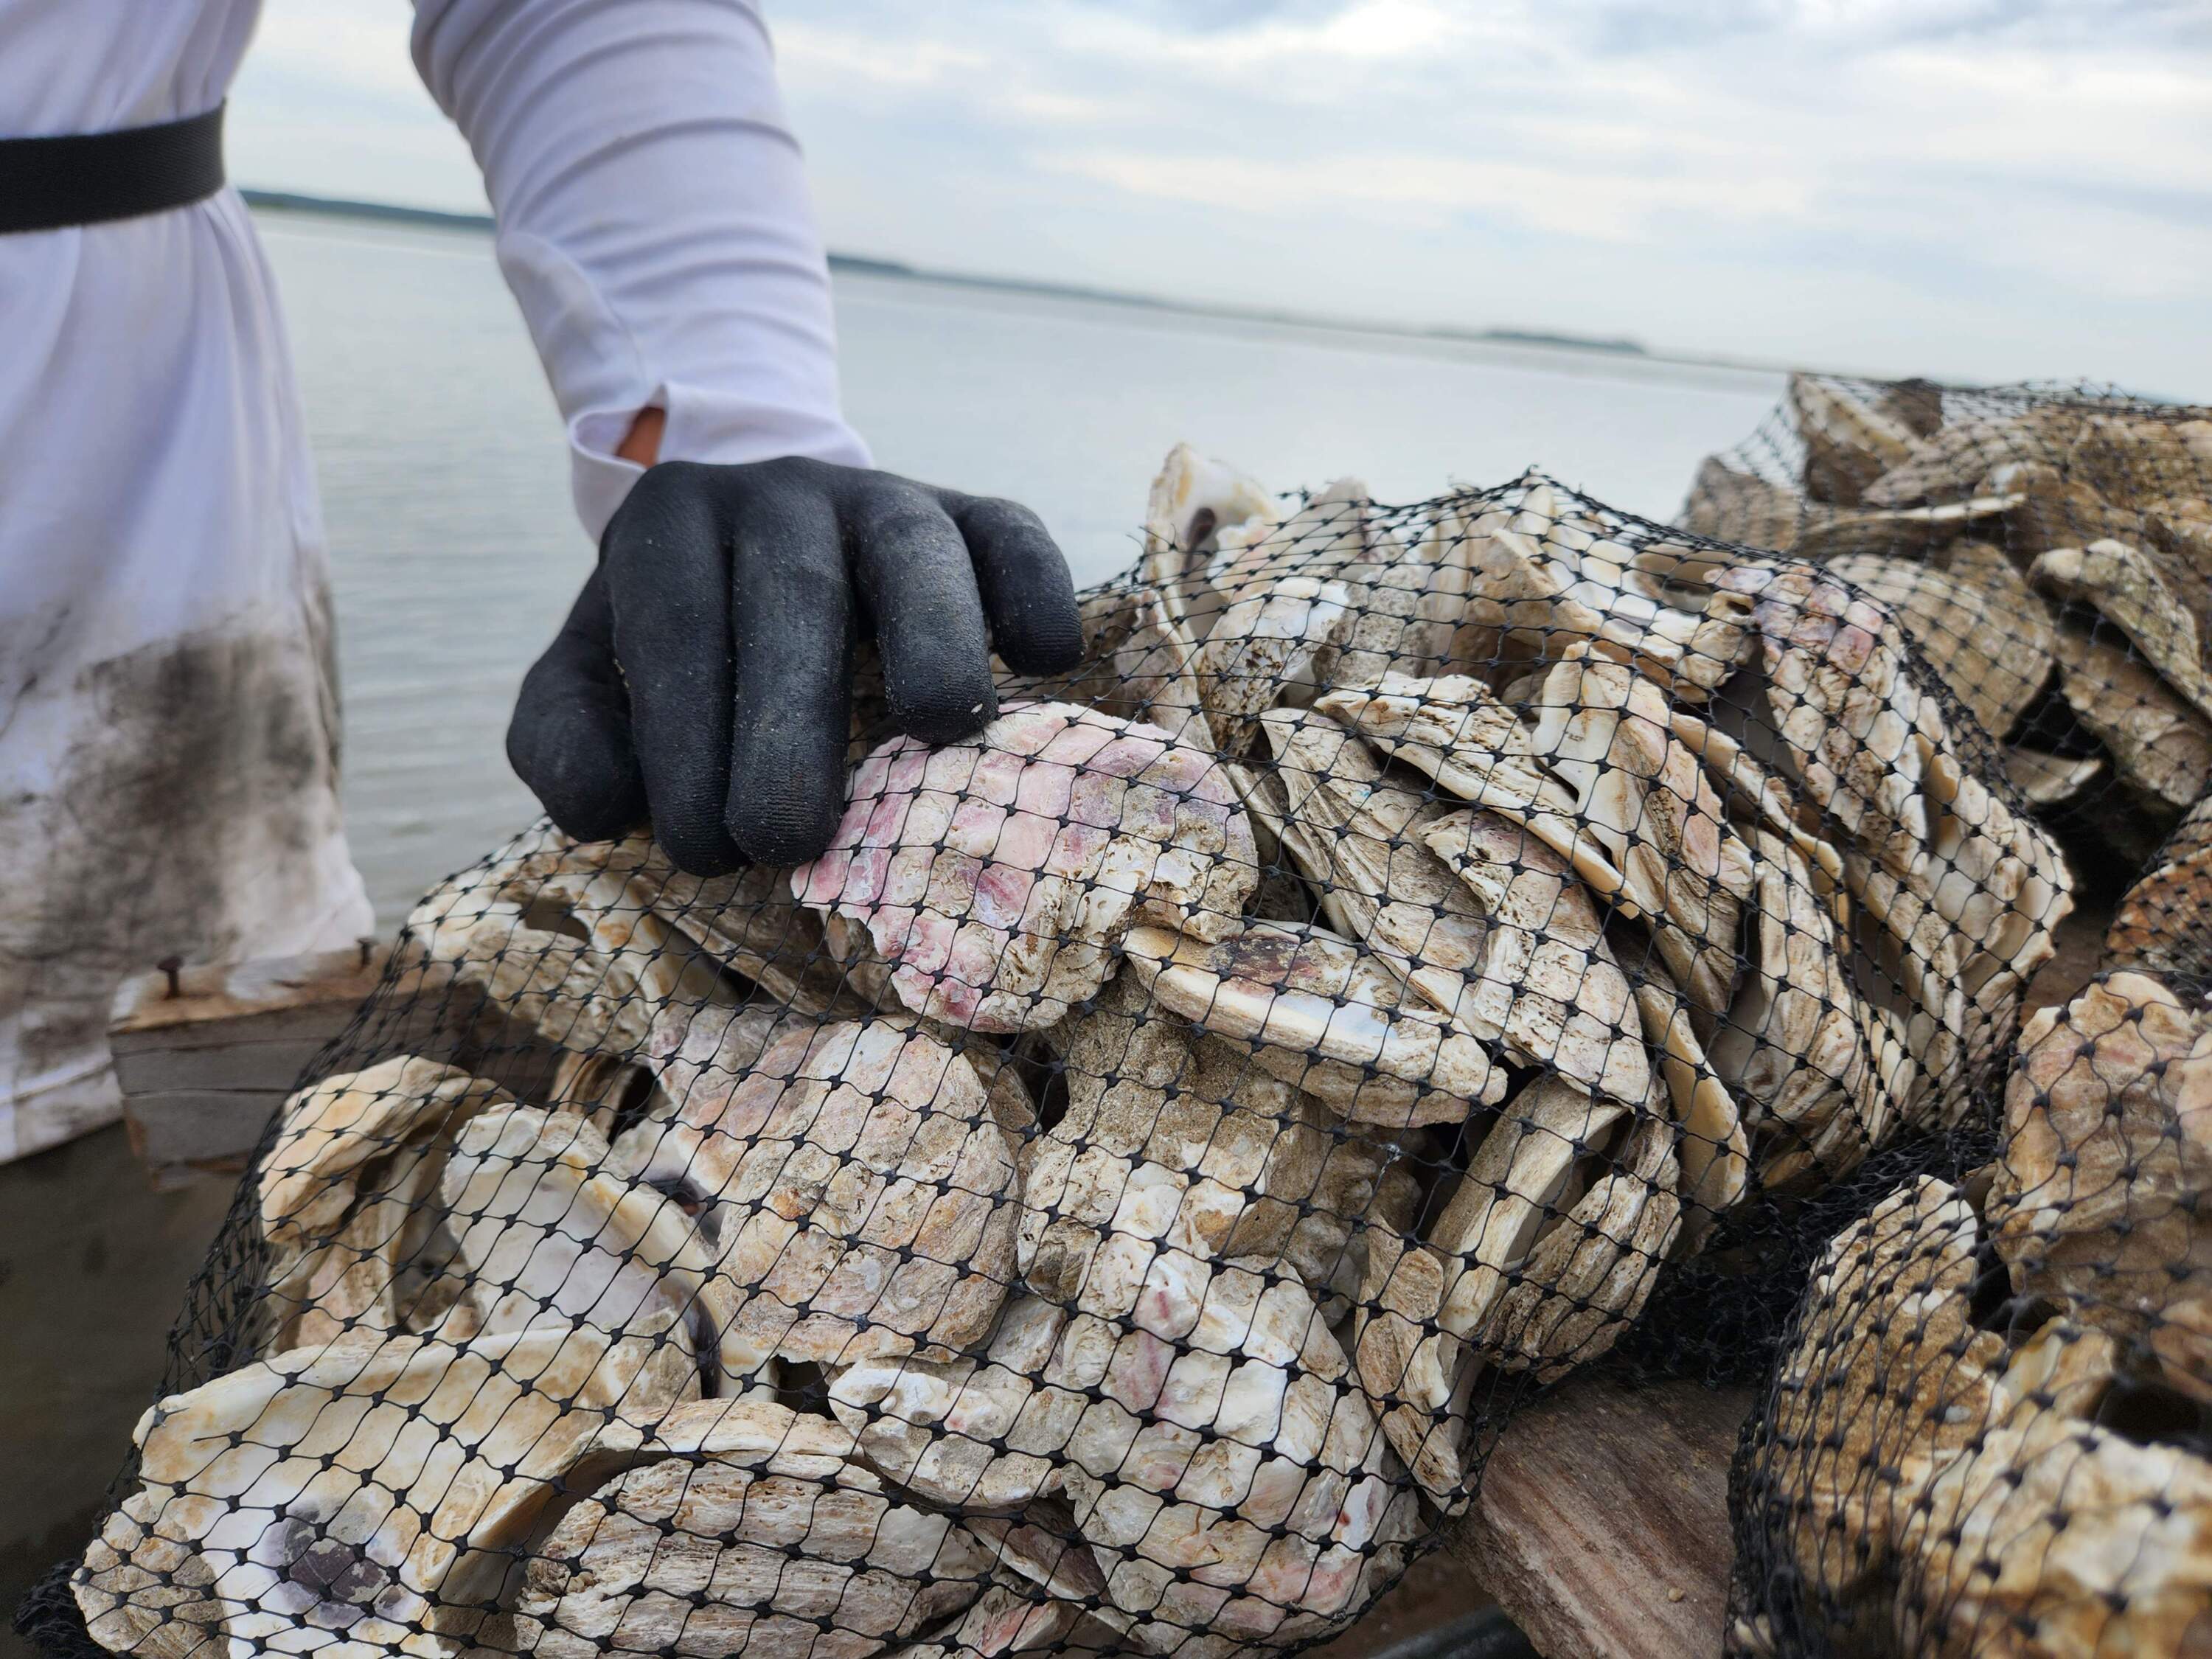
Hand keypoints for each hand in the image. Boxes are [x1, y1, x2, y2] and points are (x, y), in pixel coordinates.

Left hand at [507, 444, 1083, 874]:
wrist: (754, 540)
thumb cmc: (678, 650)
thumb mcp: (586, 679)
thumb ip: (563, 741)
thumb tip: (606, 808)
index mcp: (671, 525)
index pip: (675, 626)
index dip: (685, 736)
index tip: (702, 849)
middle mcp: (779, 494)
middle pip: (793, 591)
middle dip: (791, 718)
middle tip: (789, 840)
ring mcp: (883, 498)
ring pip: (914, 548)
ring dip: (933, 634)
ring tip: (939, 725)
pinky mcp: (973, 513)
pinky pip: (1013, 533)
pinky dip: (1037, 586)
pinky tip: (1047, 658)